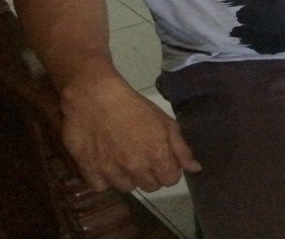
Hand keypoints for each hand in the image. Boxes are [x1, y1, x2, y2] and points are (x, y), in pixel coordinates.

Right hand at [59, 76, 200, 192]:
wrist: (95, 97)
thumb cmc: (134, 106)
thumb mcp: (164, 122)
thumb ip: (181, 148)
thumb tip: (195, 169)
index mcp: (157, 155)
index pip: (171, 180)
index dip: (169, 170)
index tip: (163, 160)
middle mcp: (136, 168)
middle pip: (150, 187)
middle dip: (151, 175)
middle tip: (143, 157)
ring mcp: (112, 172)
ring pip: (127, 188)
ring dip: (128, 177)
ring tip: (123, 158)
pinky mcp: (90, 172)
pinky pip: (102, 187)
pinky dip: (105, 178)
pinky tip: (106, 162)